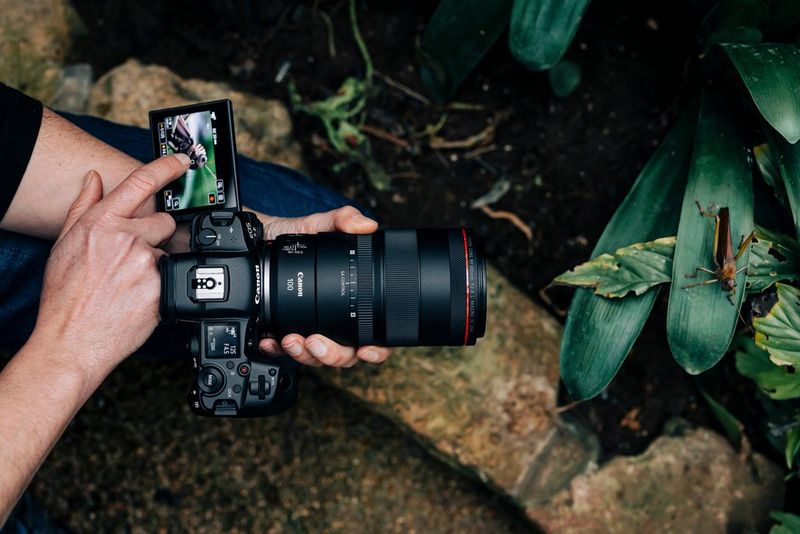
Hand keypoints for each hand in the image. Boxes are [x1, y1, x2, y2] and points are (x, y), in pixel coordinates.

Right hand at [29, 154, 188, 386]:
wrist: (72, 341)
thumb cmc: (65, 296)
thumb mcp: (64, 244)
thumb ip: (83, 206)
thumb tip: (95, 178)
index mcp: (101, 223)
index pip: (141, 182)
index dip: (167, 166)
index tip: (184, 160)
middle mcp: (126, 239)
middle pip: (164, 221)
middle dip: (154, 236)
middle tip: (130, 259)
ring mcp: (146, 264)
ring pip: (167, 252)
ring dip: (156, 264)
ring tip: (129, 284)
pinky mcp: (162, 288)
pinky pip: (171, 278)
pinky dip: (160, 286)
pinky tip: (138, 298)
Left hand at [256, 206, 391, 366]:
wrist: (257, 240)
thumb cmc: (294, 237)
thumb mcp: (318, 224)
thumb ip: (342, 220)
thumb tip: (366, 225)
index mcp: (350, 302)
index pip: (373, 335)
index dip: (376, 349)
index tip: (366, 349)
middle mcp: (332, 322)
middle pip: (345, 355)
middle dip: (333, 355)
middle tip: (316, 342)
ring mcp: (308, 330)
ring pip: (316, 359)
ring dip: (305, 355)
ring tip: (291, 339)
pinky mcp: (282, 333)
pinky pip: (283, 354)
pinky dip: (276, 350)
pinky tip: (271, 340)